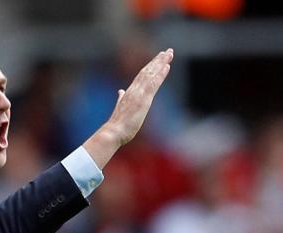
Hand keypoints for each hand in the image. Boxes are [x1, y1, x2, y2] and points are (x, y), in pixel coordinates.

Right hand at [83, 49, 172, 167]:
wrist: (113, 131)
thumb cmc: (117, 124)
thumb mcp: (120, 107)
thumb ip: (121, 98)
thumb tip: (120, 91)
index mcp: (130, 92)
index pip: (142, 75)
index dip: (151, 66)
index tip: (158, 58)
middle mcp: (135, 89)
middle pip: (148, 71)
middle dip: (158, 60)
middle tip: (168, 51)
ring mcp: (139, 93)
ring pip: (151, 74)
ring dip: (161, 63)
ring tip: (169, 53)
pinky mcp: (143, 100)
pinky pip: (154, 84)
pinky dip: (160, 74)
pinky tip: (167, 66)